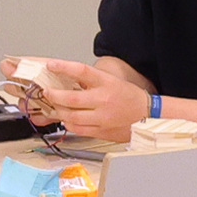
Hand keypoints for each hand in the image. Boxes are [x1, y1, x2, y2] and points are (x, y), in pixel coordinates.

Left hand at [36, 57, 153, 142]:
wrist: (149, 116)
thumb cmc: (130, 97)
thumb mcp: (112, 81)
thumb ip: (91, 82)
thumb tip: (69, 80)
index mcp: (106, 83)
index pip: (81, 71)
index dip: (63, 67)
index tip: (51, 65)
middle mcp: (103, 100)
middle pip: (71, 98)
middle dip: (54, 95)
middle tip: (47, 92)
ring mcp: (102, 117)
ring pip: (72, 116)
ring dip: (59, 111)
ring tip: (54, 107)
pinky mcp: (102, 131)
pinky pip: (78, 129)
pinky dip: (69, 124)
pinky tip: (67, 119)